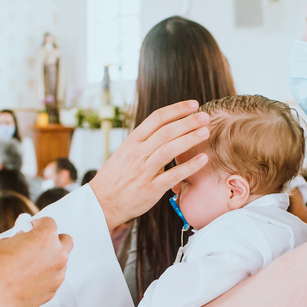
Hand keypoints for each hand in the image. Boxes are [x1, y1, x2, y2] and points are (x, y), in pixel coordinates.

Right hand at [0, 217, 72, 306]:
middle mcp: (57, 254)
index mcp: (45, 237)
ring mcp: (58, 273)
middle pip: (65, 241)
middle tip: (39, 244)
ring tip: (29, 266)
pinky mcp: (54, 290)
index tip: (32, 228)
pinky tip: (28, 279)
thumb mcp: (5, 242)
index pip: (49, 223)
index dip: (38, 224)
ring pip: (60, 262)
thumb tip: (25, 240)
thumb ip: (22, 239)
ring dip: (49, 260)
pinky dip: (45, 277)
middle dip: (54, 240)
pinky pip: (53, 278)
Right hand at [88, 101, 210, 229]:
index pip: (156, 119)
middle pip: (166, 132)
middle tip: (206, 116)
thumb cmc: (116, 177)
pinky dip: (189, 166)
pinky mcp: (151, 189)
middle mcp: (138, 153)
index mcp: (132, 142)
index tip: (193, 104)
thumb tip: (165, 129)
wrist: (101, 203)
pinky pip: (172, 175)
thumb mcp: (125, 153)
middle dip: (187, 122)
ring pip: (169, 150)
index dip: (176, 109)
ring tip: (206, 132)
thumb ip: (144, 143)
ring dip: (189, 139)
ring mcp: (144, 171)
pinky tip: (202, 159)